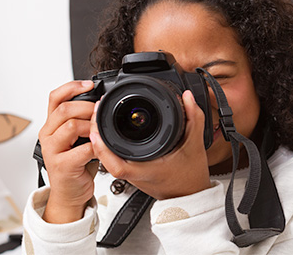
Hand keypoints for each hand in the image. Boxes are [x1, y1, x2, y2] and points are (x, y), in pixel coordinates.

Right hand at [38, 80, 97, 222]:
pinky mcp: (62, 165)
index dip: (72, 87)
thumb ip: (82, 120)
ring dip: (91, 126)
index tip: (90, 84)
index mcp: (52, 124)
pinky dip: (95, 146)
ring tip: (99, 132)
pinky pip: (82, 149)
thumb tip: (99, 103)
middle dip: (87, 107)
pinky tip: (100, 149)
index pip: (55, 97)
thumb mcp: (77, 137)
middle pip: (64, 109)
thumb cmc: (76, 163)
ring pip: (71, 126)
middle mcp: (48, 134)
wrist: (70, 192)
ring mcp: (53, 150)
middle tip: (100, 112)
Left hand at [90, 90, 211, 199]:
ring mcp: (134, 175)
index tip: (97, 128)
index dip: (102, 147)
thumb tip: (187, 98)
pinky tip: (111, 132)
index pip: (116, 164)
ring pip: (108, 160)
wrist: (192, 195)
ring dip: (101, 141)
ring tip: (100, 119)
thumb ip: (194, 118)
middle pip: (106, 159)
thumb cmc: (191, 177)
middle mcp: (136, 174)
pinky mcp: (135, 173)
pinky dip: (109, 146)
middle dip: (96, 135)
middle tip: (96, 113)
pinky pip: (116, 160)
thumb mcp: (195, 144)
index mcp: (147, 169)